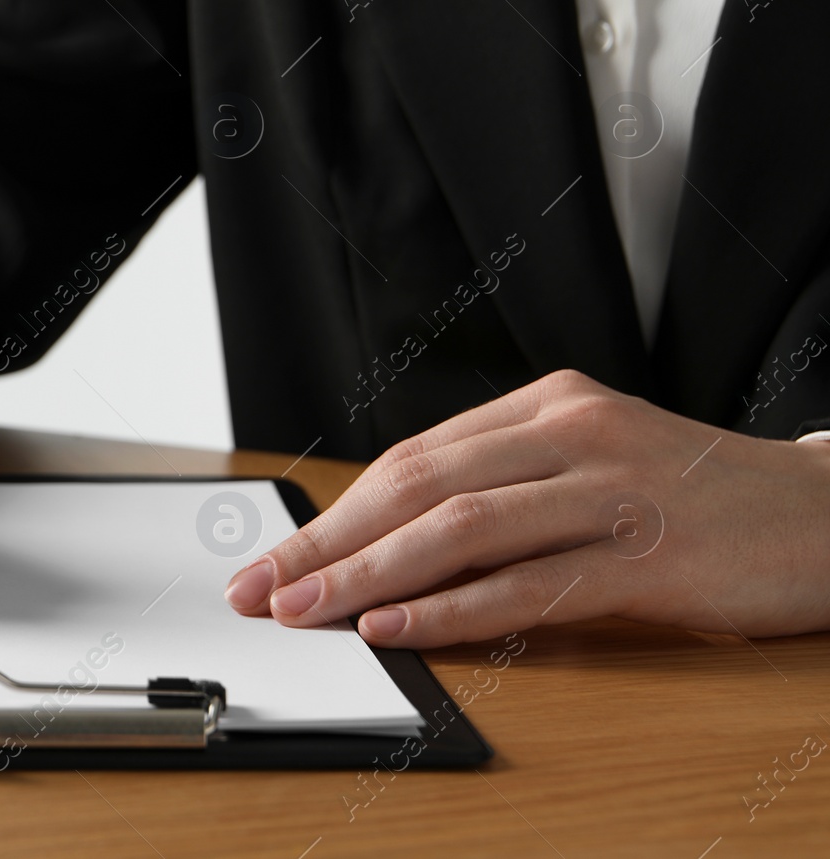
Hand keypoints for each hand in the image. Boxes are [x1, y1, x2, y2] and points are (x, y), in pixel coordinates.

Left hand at [223, 370, 829, 646]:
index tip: (274, 556)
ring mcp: (609, 491)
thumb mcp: (588, 464)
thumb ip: (501, 487)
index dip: (333, 513)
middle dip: (326, 542)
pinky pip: (527, 585)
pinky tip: (394, 626)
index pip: (412, 460)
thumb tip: (386, 542)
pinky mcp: (646, 556)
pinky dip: (451, 607)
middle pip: (417, 486)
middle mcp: (570, 433)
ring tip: (303, 610)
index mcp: (547, 405)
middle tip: (259, 587)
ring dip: (367, 575)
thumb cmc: (694, 498)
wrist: (825, 514)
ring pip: (459, 529)